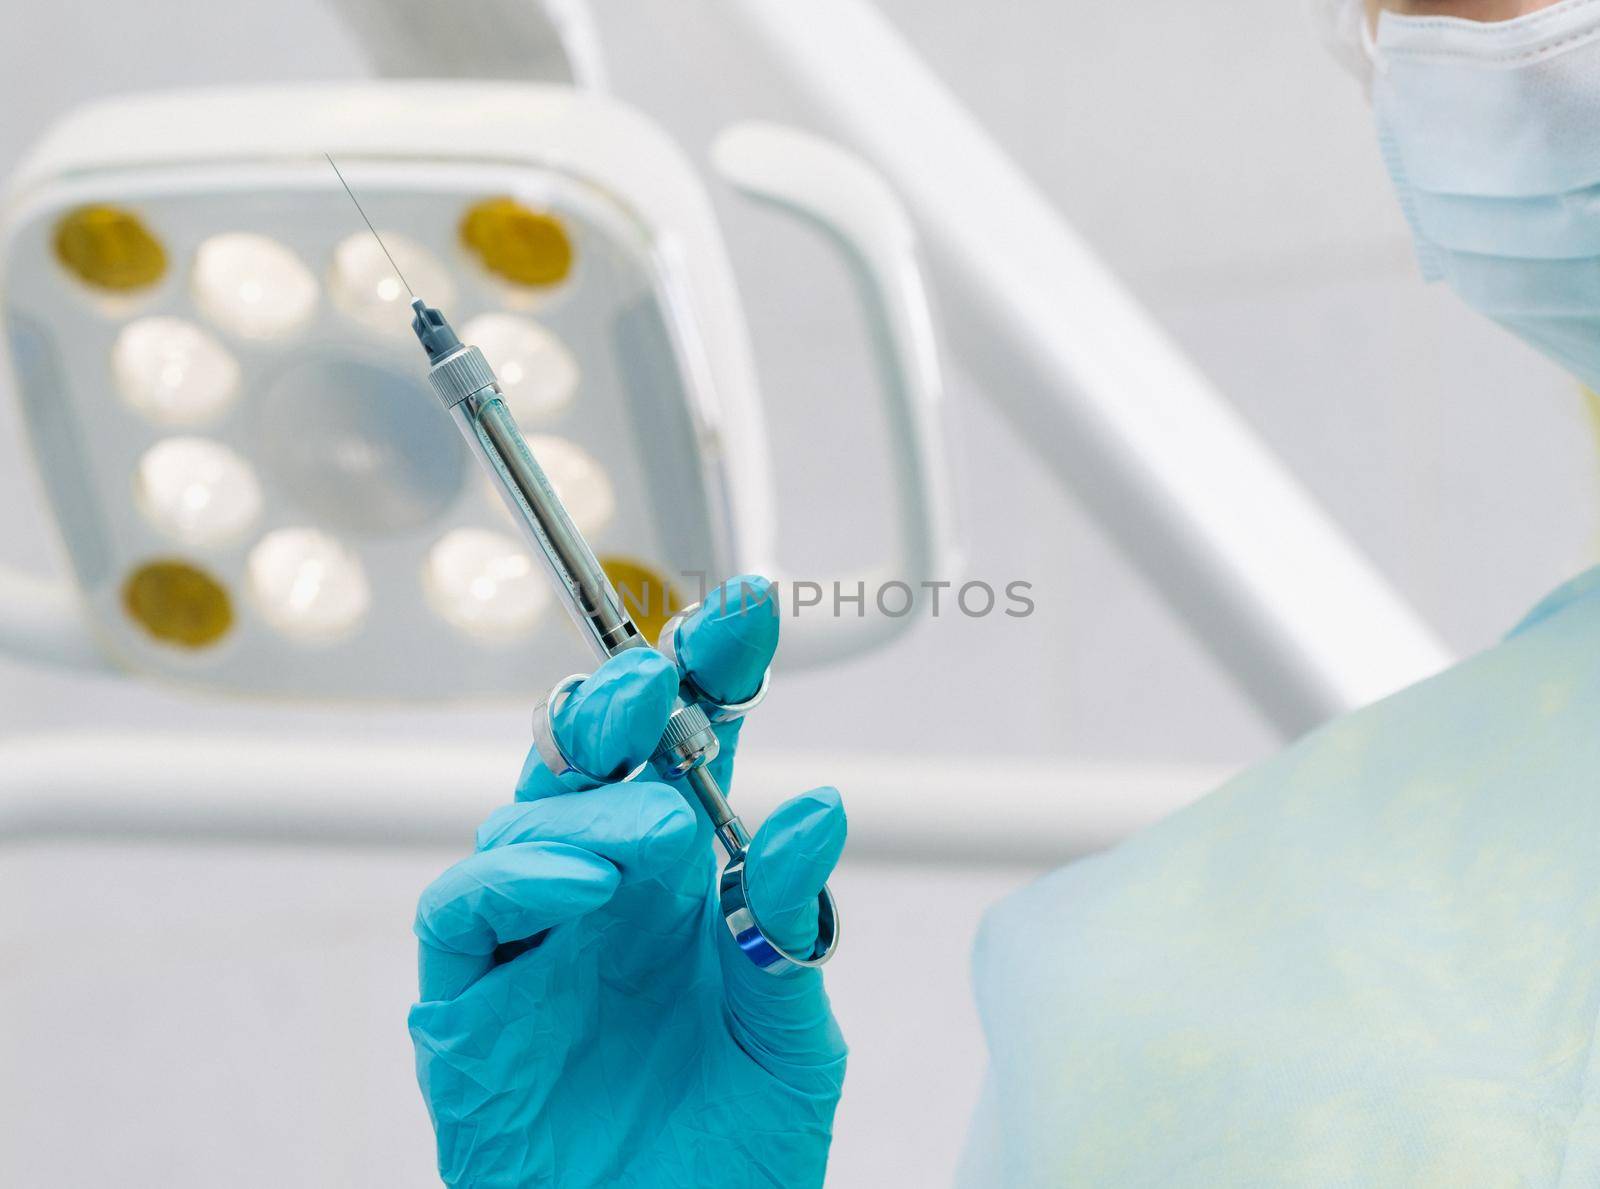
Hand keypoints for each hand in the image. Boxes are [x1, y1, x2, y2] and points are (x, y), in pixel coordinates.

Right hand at [408, 576, 847, 1188]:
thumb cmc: (732, 1150)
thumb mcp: (790, 1032)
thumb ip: (791, 922)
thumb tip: (817, 806)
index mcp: (685, 879)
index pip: (690, 747)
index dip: (711, 669)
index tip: (750, 607)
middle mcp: (604, 887)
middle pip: (594, 754)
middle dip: (627, 697)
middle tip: (666, 678)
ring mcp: (533, 935)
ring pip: (529, 814)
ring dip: (593, 806)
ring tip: (660, 836)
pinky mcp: (468, 995)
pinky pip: (467, 906)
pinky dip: (520, 877)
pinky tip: (585, 885)